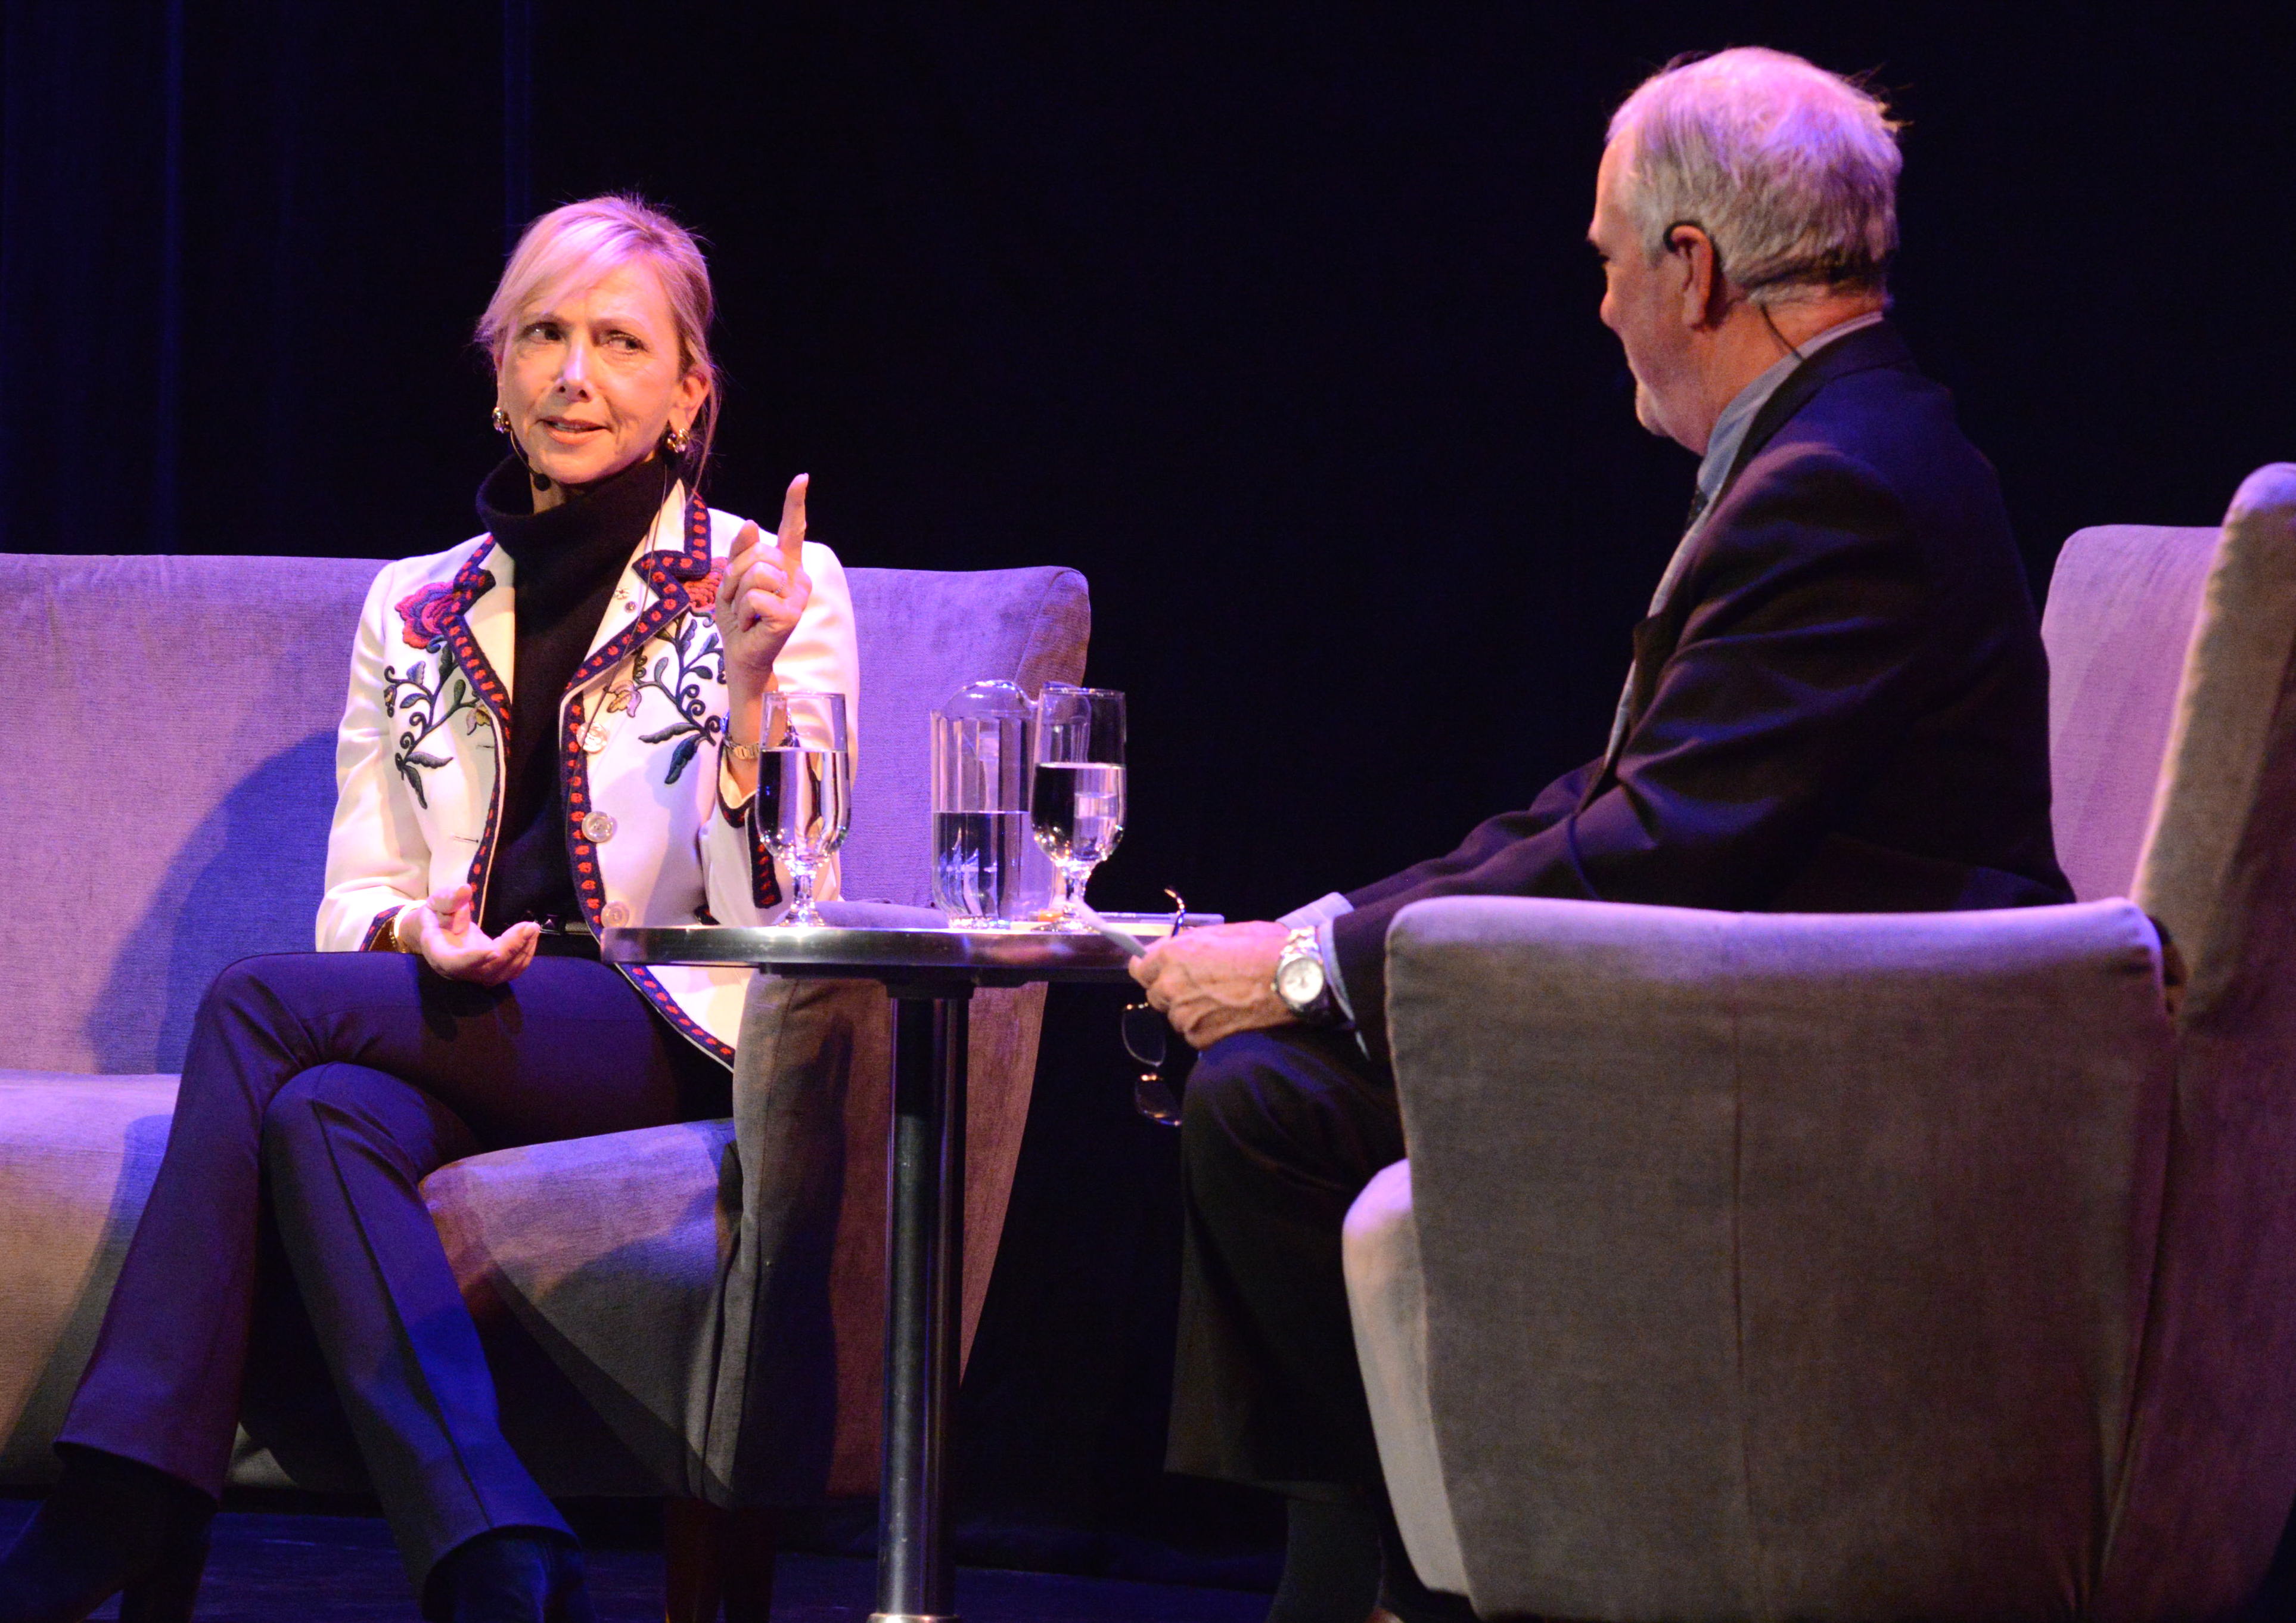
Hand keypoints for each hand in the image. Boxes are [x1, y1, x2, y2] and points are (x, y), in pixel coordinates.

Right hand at [402, 883, 538, 985]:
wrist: (436, 932)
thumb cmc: (436, 916)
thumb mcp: (436, 903)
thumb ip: (448, 898)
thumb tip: (464, 890)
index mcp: (439, 954)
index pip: (455, 964)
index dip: (474, 959)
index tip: (494, 950)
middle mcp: (458, 971)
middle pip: (487, 969)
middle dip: (511, 949)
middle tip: (529, 926)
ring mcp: (475, 974)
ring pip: (502, 973)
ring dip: (522, 952)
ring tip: (532, 928)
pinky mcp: (490, 972)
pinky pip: (510, 971)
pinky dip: (524, 956)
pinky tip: (530, 936)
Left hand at [717, 473, 812, 697]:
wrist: (741, 655)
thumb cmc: (738, 619)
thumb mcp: (731, 580)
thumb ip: (740, 552)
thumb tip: (752, 522)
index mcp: (784, 566)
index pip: (792, 530)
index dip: (795, 503)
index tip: (801, 478)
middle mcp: (797, 577)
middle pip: (760, 552)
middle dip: (737, 575)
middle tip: (740, 600)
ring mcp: (797, 596)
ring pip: (757, 573)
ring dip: (738, 596)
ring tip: (747, 614)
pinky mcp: (791, 614)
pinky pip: (756, 597)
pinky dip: (743, 612)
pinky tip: (752, 625)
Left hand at [1128, 921, 1295, 1049]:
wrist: (1294, 979)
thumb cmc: (1264, 948)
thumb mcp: (1224, 933)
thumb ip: (1194, 944)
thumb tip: (1181, 950)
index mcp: (1173, 955)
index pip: (1139, 968)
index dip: (1154, 969)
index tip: (1166, 971)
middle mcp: (1171, 987)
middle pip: (1156, 994)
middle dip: (1173, 991)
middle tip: (1202, 987)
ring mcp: (1184, 1016)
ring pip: (1176, 1016)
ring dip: (1191, 1011)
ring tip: (1222, 1003)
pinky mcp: (1201, 1039)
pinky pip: (1194, 1034)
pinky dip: (1207, 1028)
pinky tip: (1230, 1017)